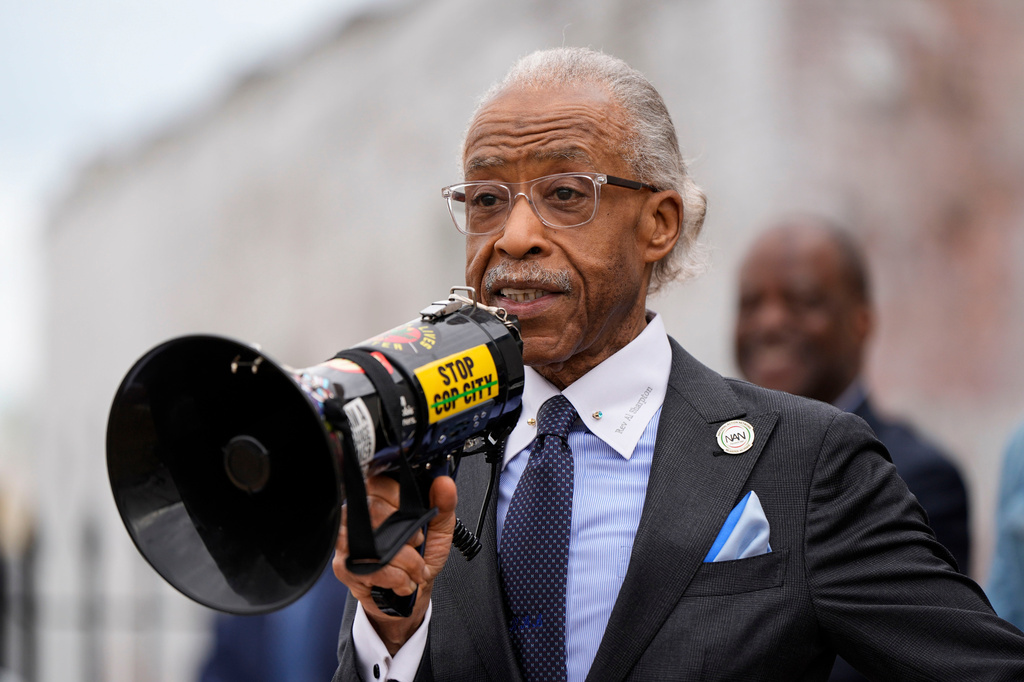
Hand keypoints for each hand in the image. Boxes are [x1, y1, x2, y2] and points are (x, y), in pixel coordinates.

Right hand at [333, 474, 457, 653]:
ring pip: (379, 543)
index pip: (381, 484)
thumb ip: (444, 503)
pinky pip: (376, 569)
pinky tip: (402, 580)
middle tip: (417, 546)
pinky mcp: (343, 567)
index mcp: (377, 498)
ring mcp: (345, 541)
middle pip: (377, 512)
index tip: (417, 519)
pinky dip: (398, 579)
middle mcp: (355, 515)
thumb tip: (444, 483)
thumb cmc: (421, 555)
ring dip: (407, 561)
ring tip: (414, 567)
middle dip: (409, 536)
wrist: (409, 593)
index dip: (402, 502)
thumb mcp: (438, 527)